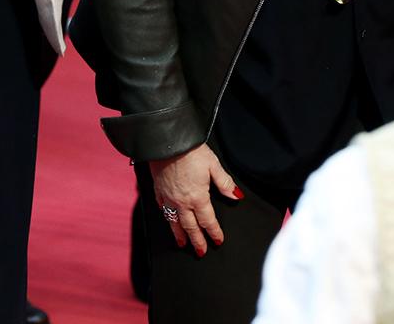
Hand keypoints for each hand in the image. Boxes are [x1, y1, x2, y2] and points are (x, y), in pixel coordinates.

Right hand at [149, 143, 242, 257]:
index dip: (214, 232)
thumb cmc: (191, 150)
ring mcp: (168, 198)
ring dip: (180, 235)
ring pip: (174, 222)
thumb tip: (236, 196)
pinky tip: (168, 220)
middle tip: (200, 252)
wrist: (167, 141)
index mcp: (198, 197)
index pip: (208, 220)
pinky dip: (167, 218)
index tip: (217, 241)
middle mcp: (182, 202)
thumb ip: (224, 182)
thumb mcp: (213, 164)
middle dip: (197, 241)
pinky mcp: (158, 190)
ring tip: (182, 244)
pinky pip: (162, 209)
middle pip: (191, 226)